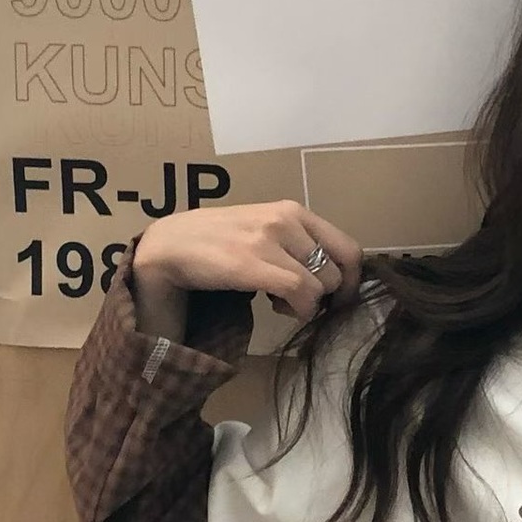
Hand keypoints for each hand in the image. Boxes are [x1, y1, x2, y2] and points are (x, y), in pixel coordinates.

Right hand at [133, 200, 363, 322]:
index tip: (338, 299)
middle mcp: (286, 219)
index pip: (349, 248)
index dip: (351, 281)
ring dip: (306, 305)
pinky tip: (273, 306)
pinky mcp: (252, 262)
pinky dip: (296, 310)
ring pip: (321, 285)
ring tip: (278, 301)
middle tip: (298, 302)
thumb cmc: (218, 243)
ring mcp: (269, 239)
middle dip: (326, 297)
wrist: (169, 245)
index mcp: (294, 211)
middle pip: (338, 272)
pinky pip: (300, 293)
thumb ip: (298, 246)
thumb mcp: (265, 232)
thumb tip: (334, 278)